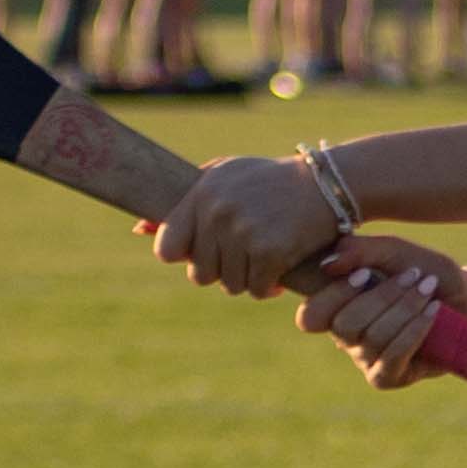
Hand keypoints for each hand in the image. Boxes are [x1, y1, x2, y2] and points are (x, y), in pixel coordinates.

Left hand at [159, 151, 339, 293]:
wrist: (327, 184)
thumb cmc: (271, 182)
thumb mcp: (226, 177)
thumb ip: (187, 202)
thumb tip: (139, 228)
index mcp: (202, 193)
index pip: (167, 248)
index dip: (186, 257)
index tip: (207, 251)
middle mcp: (218, 213)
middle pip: (200, 274)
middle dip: (223, 270)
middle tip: (246, 253)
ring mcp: (244, 233)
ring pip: (229, 285)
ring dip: (248, 278)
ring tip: (265, 256)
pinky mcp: (271, 252)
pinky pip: (258, 290)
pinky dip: (270, 285)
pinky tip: (281, 265)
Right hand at [299, 236, 466, 387]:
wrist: (464, 297)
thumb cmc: (423, 272)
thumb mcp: (393, 252)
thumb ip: (359, 251)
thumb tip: (328, 265)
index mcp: (337, 308)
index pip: (310, 317)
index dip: (333, 297)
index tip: (365, 273)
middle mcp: (345, 338)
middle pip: (345, 325)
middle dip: (383, 297)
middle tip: (414, 276)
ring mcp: (365, 360)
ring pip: (374, 338)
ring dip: (406, 309)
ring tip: (428, 289)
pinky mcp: (387, 377)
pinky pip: (392, 358)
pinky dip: (414, 330)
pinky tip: (433, 311)